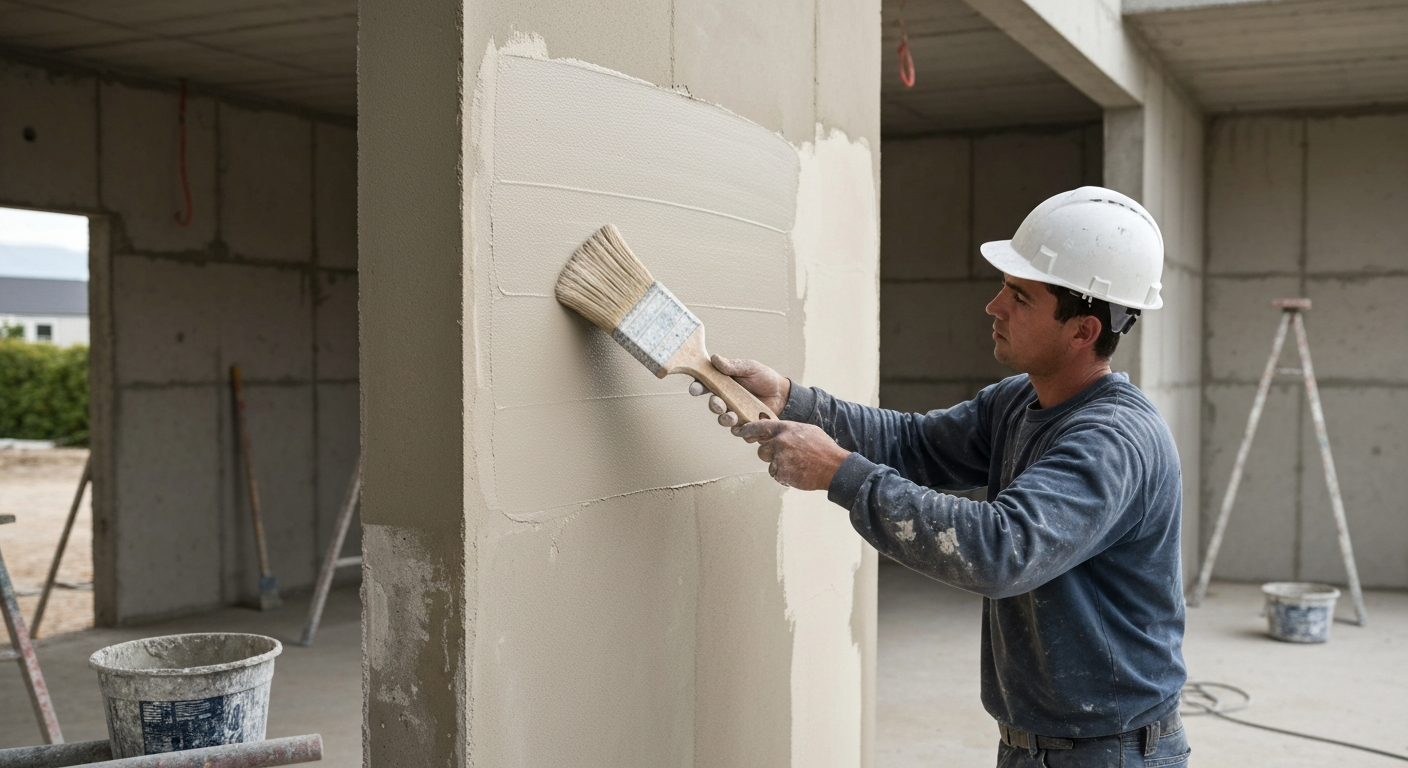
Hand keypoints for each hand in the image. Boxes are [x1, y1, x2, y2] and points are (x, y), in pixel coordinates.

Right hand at [688, 356, 791, 426]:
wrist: (782, 394)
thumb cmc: (765, 378)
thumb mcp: (750, 368)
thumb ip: (733, 366)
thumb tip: (715, 359)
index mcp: (724, 383)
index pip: (706, 385)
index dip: (697, 387)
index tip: (694, 388)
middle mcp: (727, 399)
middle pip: (713, 405)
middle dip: (714, 406)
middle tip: (719, 405)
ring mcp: (735, 412)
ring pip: (724, 420)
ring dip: (725, 420)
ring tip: (733, 417)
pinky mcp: (745, 424)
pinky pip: (740, 431)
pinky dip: (742, 430)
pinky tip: (748, 426)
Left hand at [731, 420, 849, 490]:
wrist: (834, 467)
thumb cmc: (823, 449)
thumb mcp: (807, 431)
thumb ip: (789, 431)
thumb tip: (776, 433)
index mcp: (786, 429)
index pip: (760, 427)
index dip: (748, 430)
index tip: (740, 432)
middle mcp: (780, 442)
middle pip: (762, 450)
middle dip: (770, 455)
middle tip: (786, 457)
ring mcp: (780, 458)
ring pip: (769, 464)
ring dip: (778, 466)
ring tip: (796, 465)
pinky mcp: (781, 473)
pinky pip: (776, 475)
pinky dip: (784, 476)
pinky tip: (798, 472)